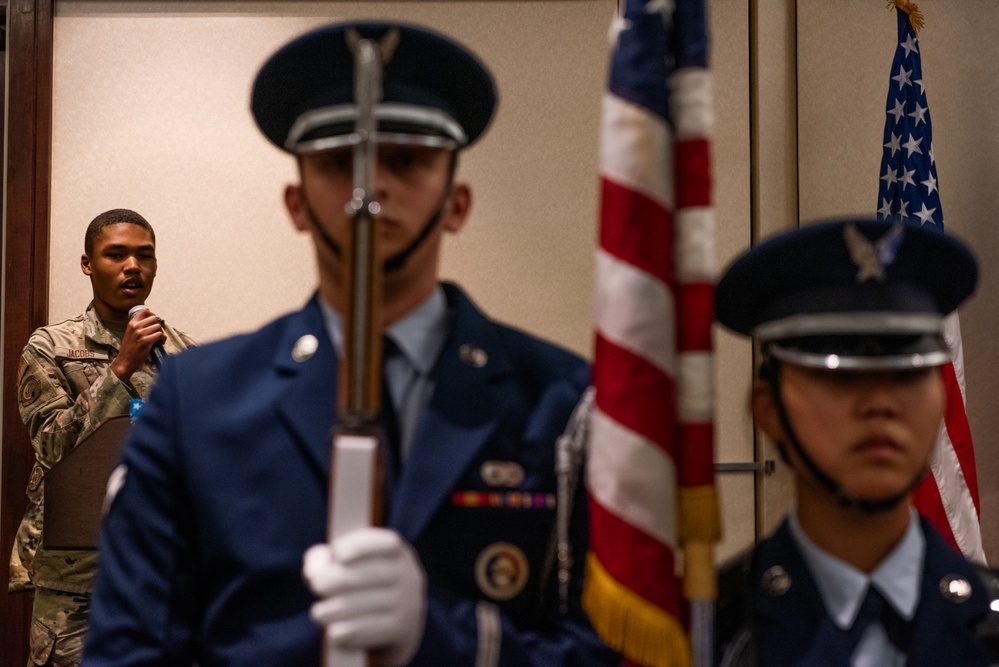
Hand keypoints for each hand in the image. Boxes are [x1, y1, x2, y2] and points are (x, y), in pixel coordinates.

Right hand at [111, 308, 164, 381]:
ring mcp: (140, 333)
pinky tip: (160, 342)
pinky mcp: (146, 341)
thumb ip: (138, 327)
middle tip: (157, 331)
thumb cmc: (129, 349)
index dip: (152, 314)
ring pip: (158, 326)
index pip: (144, 311)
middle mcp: (136, 327)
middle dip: (158, 325)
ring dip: (161, 332)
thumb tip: (151, 322)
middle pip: (154, 318)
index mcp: (131, 323)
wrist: (124, 361)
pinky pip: (160, 335)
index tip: (154, 321)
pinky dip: (163, 339)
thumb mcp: (130, 333)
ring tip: (158, 338)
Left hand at [303, 528, 426, 666]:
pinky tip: (333, 633)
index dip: (361, 546)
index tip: (336, 553)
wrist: (394, 629)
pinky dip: (352, 632)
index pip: (386, 543)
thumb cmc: (363, 590)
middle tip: (316, 586)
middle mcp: (409, 575)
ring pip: (372, 604)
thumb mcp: (348, 569)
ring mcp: (409, 603)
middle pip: (374, 574)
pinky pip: (376, 629)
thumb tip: (314, 570)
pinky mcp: (404, 630)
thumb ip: (325, 562)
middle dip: (341, 579)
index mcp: (398, 553)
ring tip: (318, 613)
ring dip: (340, 609)